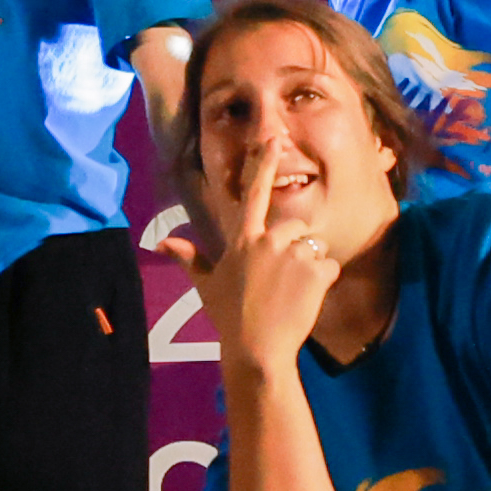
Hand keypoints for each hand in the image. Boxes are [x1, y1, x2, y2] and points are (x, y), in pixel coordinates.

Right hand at [194, 135, 345, 377]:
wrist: (257, 350)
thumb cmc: (229, 318)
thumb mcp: (207, 286)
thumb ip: (190, 258)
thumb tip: (161, 243)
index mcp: (241, 240)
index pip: (253, 194)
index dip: (262, 165)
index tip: (272, 140)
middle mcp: (268, 240)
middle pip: (294, 226)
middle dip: (295, 246)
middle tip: (283, 280)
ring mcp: (293, 254)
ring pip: (313, 245)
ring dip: (309, 265)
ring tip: (292, 292)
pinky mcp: (315, 270)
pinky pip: (329, 265)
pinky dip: (323, 281)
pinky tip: (306, 299)